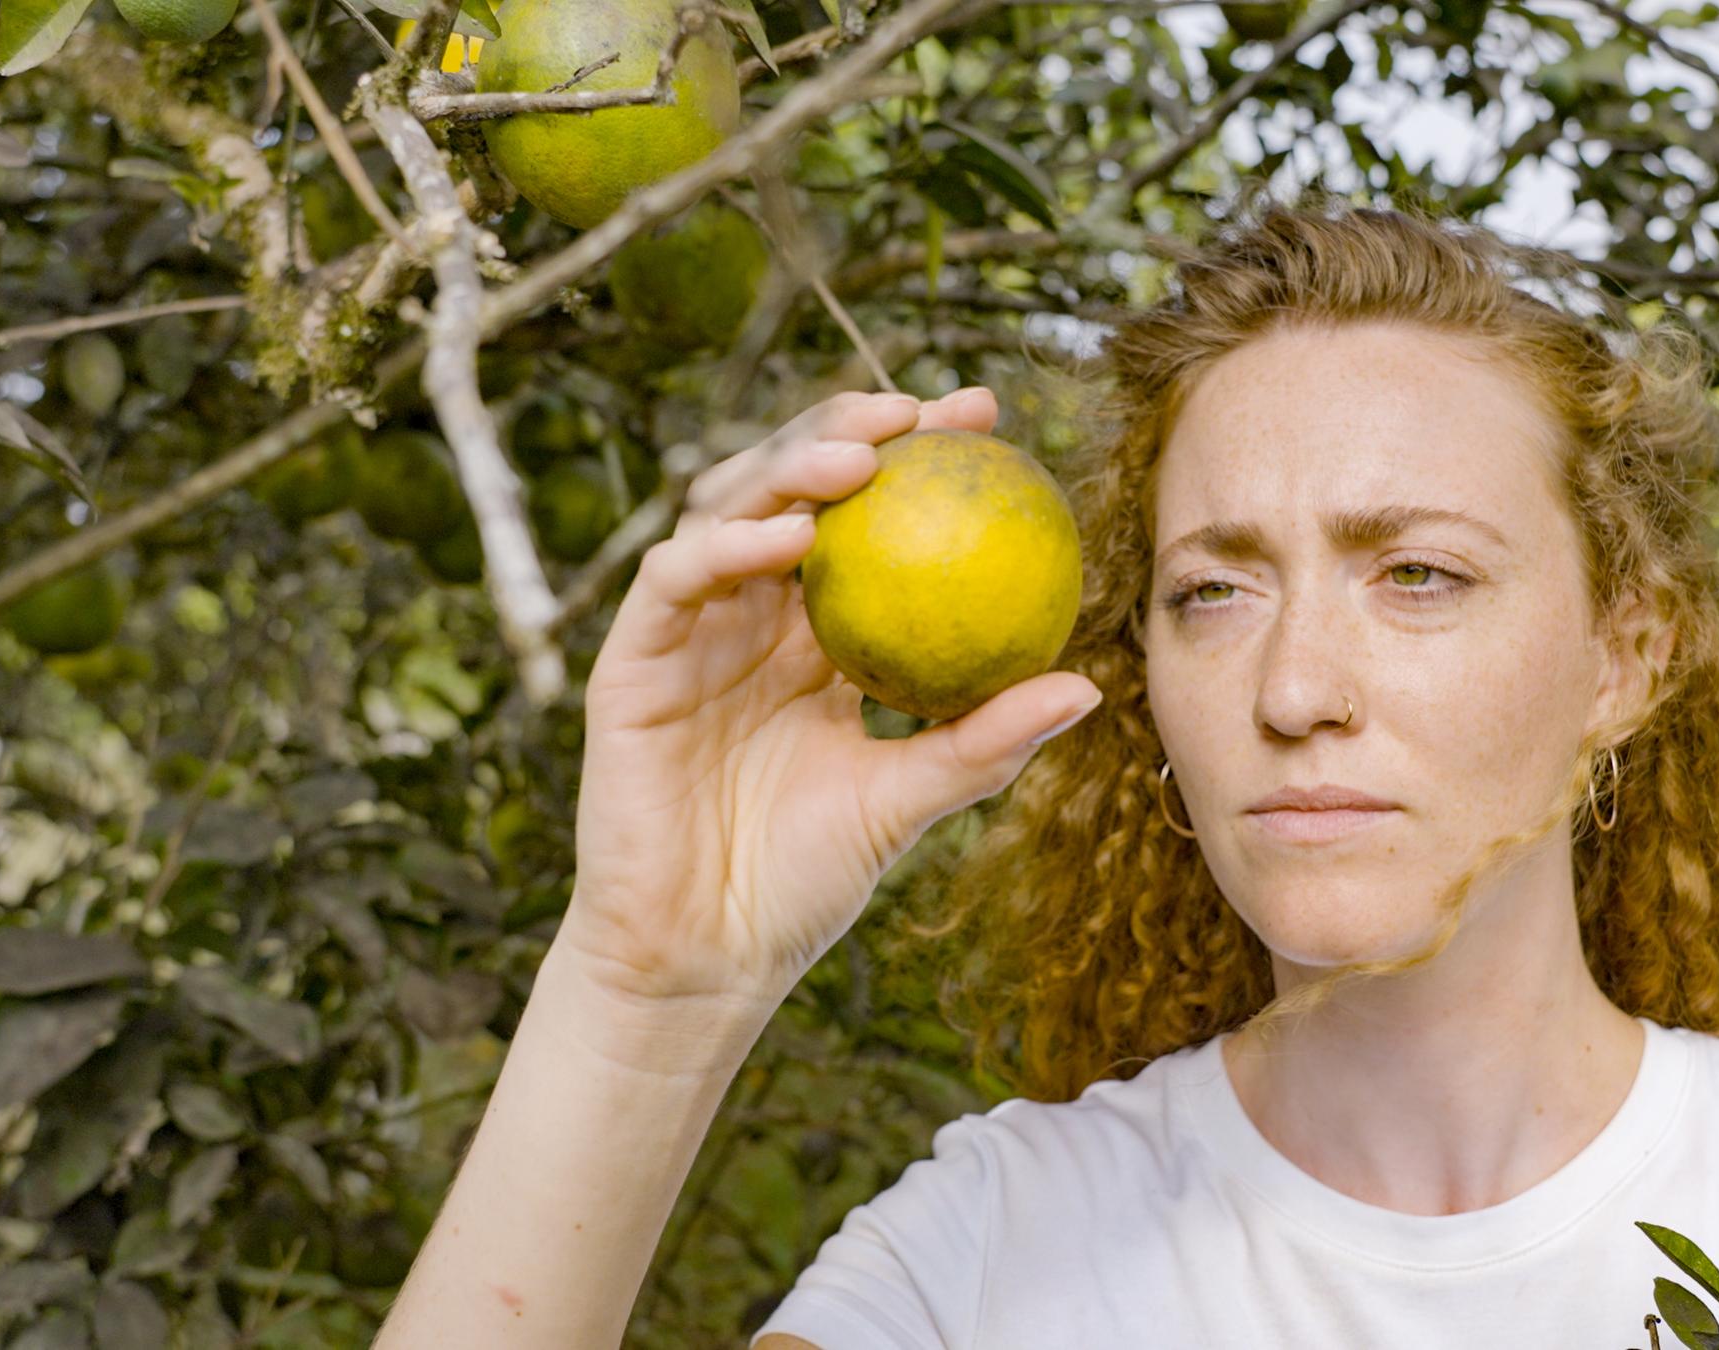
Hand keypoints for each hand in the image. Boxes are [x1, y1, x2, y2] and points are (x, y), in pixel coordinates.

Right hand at [562, 388, 1102, 1008]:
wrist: (706, 955)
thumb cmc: (807, 881)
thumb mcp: (911, 800)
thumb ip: (984, 741)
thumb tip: (1087, 687)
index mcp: (813, 635)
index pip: (868, 521)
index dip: (917, 455)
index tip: (987, 420)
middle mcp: (749, 615)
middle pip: (792, 487)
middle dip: (852, 427)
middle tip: (922, 406)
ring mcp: (688, 632)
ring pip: (727, 510)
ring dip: (788, 468)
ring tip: (860, 455)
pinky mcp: (631, 662)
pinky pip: (674, 581)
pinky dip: (727, 547)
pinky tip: (789, 539)